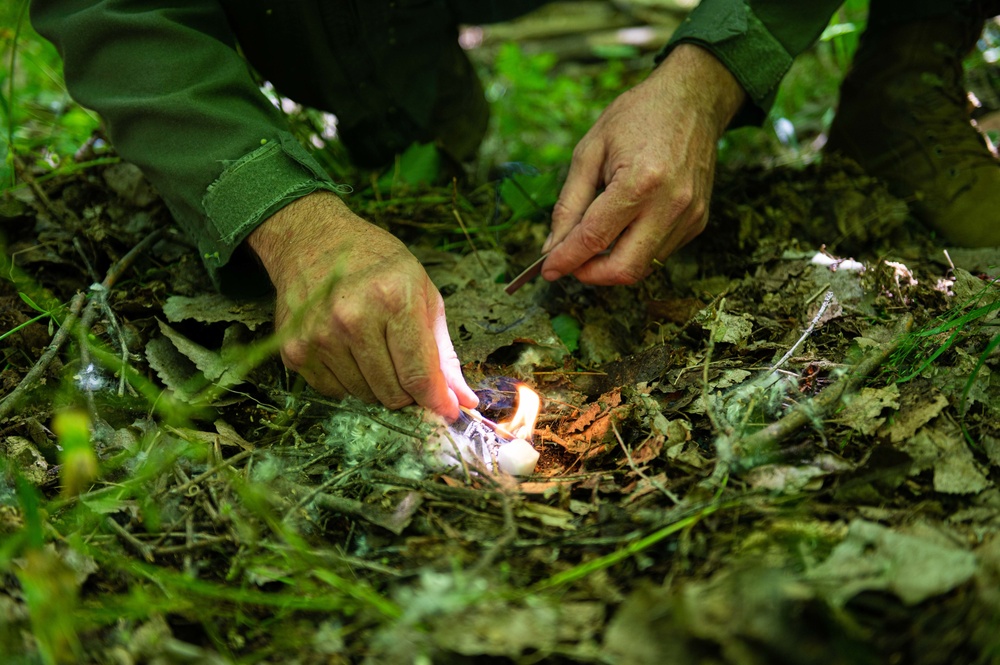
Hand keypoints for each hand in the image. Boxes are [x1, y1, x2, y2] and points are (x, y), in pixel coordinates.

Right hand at [247, 191, 478, 419]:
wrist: (311, 239)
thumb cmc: (376, 263)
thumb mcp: (422, 293)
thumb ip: (443, 351)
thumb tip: (462, 400)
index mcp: (393, 300)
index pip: (418, 375)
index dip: (437, 401)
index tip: (447, 411)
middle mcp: (352, 320)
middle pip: (391, 393)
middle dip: (408, 392)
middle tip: (408, 370)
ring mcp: (319, 336)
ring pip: (363, 396)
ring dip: (377, 385)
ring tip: (375, 349)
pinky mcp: (294, 350)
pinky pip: (333, 391)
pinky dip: (348, 381)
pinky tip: (348, 350)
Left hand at [541, 44, 745, 284]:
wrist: (693, 98)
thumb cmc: (638, 116)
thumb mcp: (590, 151)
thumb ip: (569, 204)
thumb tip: (553, 246)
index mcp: (640, 181)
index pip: (594, 238)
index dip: (566, 260)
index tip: (547, 270)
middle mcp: (669, 204)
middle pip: (624, 269)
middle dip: (591, 274)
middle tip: (571, 263)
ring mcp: (689, 216)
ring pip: (643, 267)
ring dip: (612, 263)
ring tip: (595, 240)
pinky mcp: (698, 221)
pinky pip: (660, 252)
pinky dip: (635, 250)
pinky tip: (625, 226)